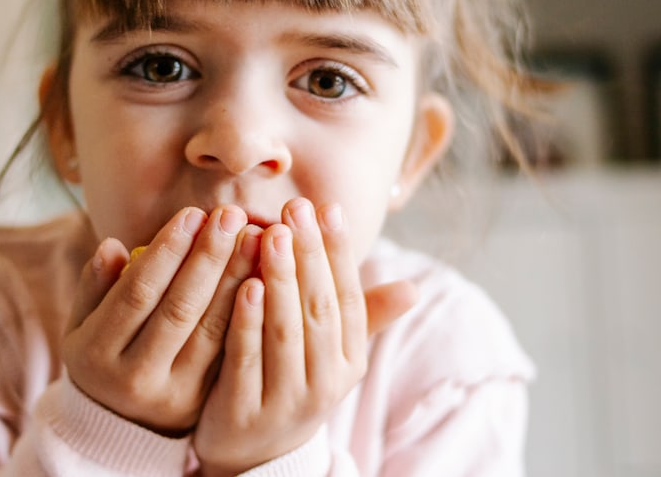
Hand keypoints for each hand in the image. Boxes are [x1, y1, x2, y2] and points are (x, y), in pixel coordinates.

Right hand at [62, 205, 259, 434]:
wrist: (120, 426)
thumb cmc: (102, 355)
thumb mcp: (82, 324)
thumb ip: (93, 286)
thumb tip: (112, 245)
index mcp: (95, 352)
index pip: (136, 293)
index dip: (166, 252)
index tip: (193, 214)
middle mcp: (134, 377)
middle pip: (179, 309)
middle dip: (208, 258)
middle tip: (232, 215)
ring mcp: (172, 392)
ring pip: (211, 329)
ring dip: (236, 279)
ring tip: (255, 237)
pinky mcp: (203, 400)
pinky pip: (230, 349)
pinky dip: (249, 311)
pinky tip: (265, 275)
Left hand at [193, 198, 416, 474]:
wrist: (254, 455)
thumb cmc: (293, 382)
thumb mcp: (331, 353)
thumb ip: (361, 314)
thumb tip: (415, 288)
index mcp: (350, 360)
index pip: (349, 296)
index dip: (338, 251)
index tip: (327, 207)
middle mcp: (327, 381)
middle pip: (320, 308)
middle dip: (309, 254)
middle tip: (295, 208)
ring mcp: (288, 400)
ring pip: (287, 331)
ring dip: (281, 279)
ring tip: (270, 233)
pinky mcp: (246, 413)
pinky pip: (248, 360)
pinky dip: (248, 322)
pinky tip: (244, 285)